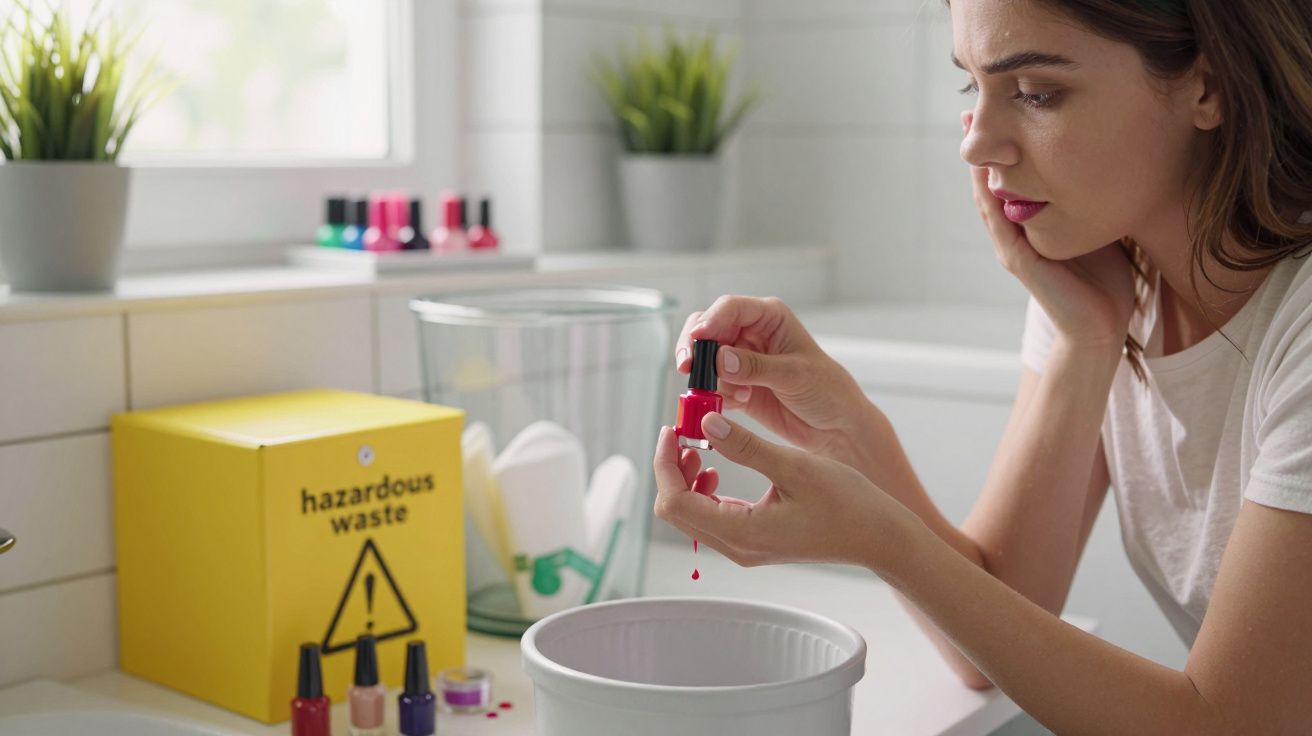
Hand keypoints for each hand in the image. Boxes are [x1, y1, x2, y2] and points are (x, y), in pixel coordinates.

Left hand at [652, 418, 921, 569]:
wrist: (879, 536)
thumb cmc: (847, 503)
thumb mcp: (795, 467)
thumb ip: (746, 447)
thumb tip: (707, 424)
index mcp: (742, 531)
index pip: (675, 502)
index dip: (666, 464)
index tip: (672, 430)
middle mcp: (737, 546)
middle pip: (677, 510)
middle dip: (673, 470)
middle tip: (685, 432)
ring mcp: (745, 547)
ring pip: (692, 514)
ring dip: (688, 478)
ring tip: (702, 444)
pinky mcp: (754, 541)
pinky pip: (713, 516)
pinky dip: (706, 488)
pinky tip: (720, 464)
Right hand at [675, 295, 872, 461]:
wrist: (836, 428)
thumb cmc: (828, 391)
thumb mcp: (795, 376)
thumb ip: (755, 367)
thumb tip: (719, 358)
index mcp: (770, 317)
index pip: (731, 308)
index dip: (710, 321)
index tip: (697, 340)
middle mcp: (752, 334)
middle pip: (708, 328)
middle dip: (695, 347)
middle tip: (687, 367)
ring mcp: (742, 360)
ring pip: (705, 358)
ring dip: (708, 376)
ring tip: (736, 395)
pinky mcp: (736, 386)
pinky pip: (712, 385)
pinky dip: (715, 395)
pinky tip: (739, 403)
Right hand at [964, 110, 1136, 350]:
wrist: (1102, 328)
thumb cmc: (1106, 282)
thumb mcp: (1098, 228)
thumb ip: (1089, 202)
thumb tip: (1105, 162)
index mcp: (1030, 226)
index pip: (1009, 179)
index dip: (1001, 147)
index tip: (999, 112)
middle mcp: (1014, 234)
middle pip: (989, 183)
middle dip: (982, 147)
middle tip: (971, 109)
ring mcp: (1012, 247)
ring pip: (986, 197)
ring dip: (977, 164)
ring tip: (970, 131)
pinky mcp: (1018, 260)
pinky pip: (997, 220)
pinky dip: (988, 193)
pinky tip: (986, 170)